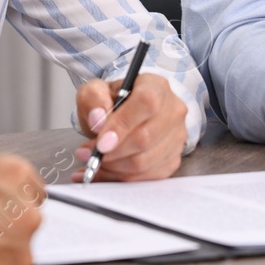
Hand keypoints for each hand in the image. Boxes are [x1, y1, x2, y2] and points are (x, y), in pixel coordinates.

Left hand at [72, 73, 186, 181]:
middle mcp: (172, 110)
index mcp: (155, 86)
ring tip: (94, 161)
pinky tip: (104, 172)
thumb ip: (93, 99)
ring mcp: (176, 137)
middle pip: (146, 138)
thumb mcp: (94, 91)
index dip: (123, 125)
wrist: (123, 115)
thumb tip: (98, 119)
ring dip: (113, 167)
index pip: (147, 104)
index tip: (101, 143)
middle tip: (88, 154)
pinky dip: (120, 178)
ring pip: (145, 162)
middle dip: (112, 152)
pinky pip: (146, 177)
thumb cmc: (111, 102)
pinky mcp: (172, 159)